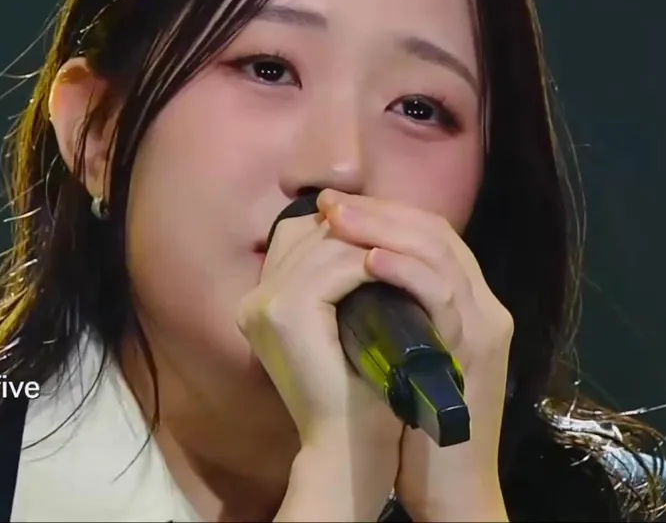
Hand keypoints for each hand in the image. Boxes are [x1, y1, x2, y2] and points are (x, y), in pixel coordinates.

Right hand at [237, 203, 401, 521]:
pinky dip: (377, 263)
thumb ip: (342, 282)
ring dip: (375, 240)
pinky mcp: (287, 311)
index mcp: (260, 300)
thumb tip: (373, 233)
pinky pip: (340, 267)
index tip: (388, 224)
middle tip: (408, 224)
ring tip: (411, 244)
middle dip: (362, 223)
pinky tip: (403, 268)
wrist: (349, 444)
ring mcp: (266, 303)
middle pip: (311, 231)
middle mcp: (254, 297)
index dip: (344, 222)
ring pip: (329, 244)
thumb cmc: (356, 388)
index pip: (298, 234)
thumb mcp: (346, 323)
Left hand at [320, 191, 513, 521]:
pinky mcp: (475, 350)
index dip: (385, 214)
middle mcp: (484, 308)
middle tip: (331, 202)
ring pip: (442, 252)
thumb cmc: (417, 430)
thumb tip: (337, 286)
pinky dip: (406, 270)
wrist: (451, 487)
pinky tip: (369, 260)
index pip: (432, 236)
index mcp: (469, 306)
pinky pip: (443, 295)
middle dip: (380, 211)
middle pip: (438, 233)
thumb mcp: (403, 360)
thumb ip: (387, 319)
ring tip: (341, 218)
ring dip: (386, 229)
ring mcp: (484, 327)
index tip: (336, 207)